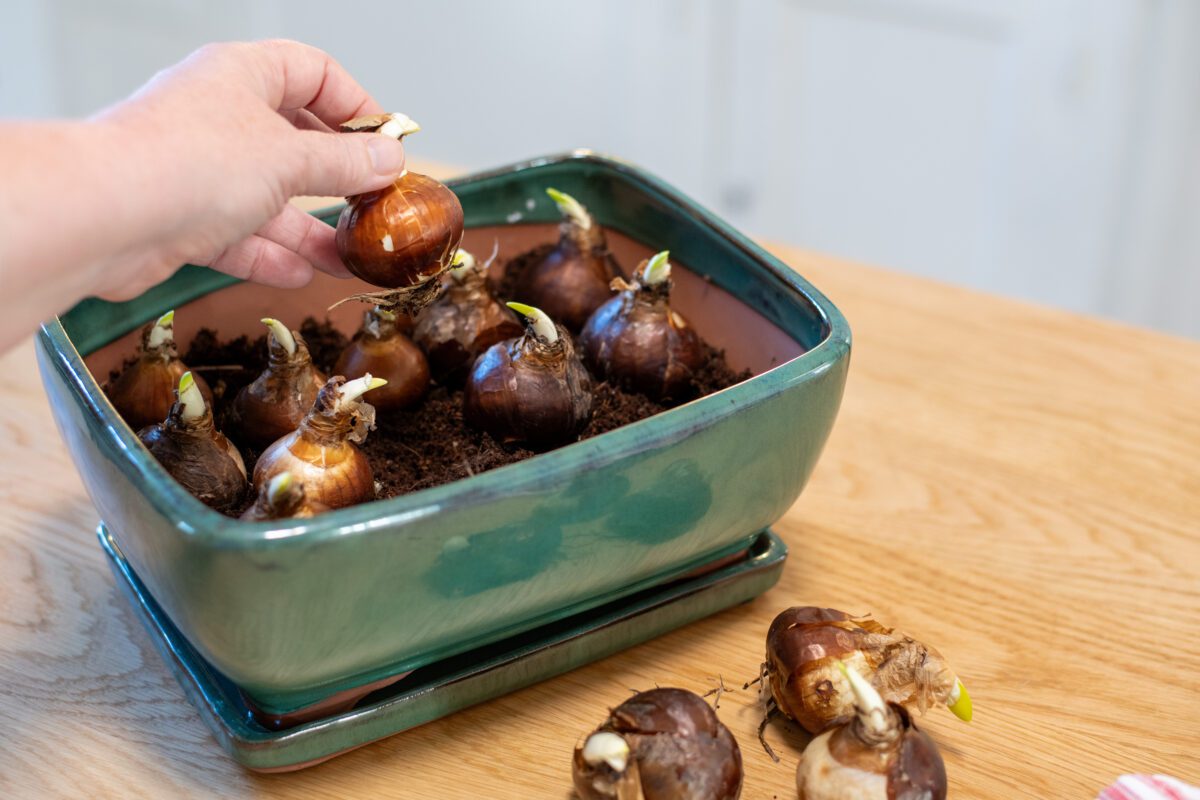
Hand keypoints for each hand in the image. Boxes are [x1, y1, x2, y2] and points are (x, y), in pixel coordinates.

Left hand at [95, 39, 406, 298]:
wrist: (105, 216)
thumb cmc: (188, 162)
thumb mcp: (291, 159)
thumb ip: (346, 164)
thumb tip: (389, 160)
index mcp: (243, 75)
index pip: (314, 73)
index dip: (357, 107)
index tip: (387, 145)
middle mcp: (219, 115)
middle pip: (294, 141)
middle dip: (337, 180)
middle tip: (374, 206)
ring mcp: (198, 167)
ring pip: (268, 197)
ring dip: (309, 230)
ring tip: (349, 258)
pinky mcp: (180, 216)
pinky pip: (237, 234)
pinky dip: (269, 255)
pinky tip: (300, 275)